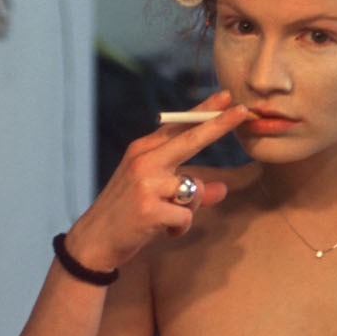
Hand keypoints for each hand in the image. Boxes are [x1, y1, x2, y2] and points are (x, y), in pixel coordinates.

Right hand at [63, 90, 250, 273]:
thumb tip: (222, 189)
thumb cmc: (127, 213)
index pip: (179, 126)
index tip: (226, 96)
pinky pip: (187, 216)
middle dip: (218, 125)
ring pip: (195, 189)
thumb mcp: (156, 194)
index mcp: (143, 150)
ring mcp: (146, 184)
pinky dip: (181, 228)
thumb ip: (189, 187)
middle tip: (242, 111)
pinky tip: (164, 231)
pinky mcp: (149, 209)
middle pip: (190, 139)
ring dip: (190, 208)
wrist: (93, 240)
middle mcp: (144, 161)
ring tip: (169, 219)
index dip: (204, 111)